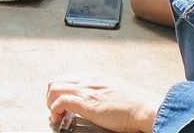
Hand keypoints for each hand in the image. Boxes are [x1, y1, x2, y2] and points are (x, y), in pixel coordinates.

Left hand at [46, 72, 162, 132]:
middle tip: (54, 107)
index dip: (61, 89)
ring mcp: (85, 89)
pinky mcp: (85, 102)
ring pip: (54, 88)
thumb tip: (97, 99)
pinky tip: (57, 118)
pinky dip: (54, 109)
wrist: (143, 107)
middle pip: (57, 80)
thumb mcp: (115, 88)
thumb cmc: (135, 102)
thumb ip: (102, 90)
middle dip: (51, 94)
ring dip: (50, 102)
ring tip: (54, 113)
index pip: (68, 77)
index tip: (61, 100)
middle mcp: (87, 79)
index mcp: (94, 76)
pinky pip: (60, 101)